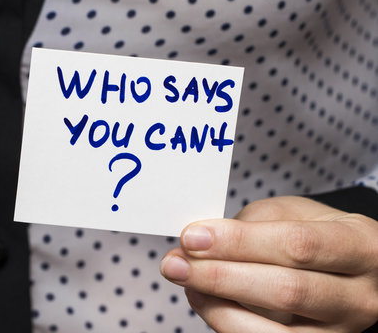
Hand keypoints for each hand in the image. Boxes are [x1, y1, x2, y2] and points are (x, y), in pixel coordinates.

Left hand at [160, 196, 377, 331]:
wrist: (350, 268)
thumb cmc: (319, 234)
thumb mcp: (295, 213)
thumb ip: (252, 224)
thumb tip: (199, 242)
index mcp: (359, 245)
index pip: (296, 245)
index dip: (238, 242)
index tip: (192, 237)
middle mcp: (360, 294)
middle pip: (285, 290)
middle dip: (220, 275)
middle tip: (175, 263)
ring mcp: (343, 330)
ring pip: (276, 329)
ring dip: (218, 305)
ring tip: (185, 283)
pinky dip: (227, 324)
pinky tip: (205, 302)